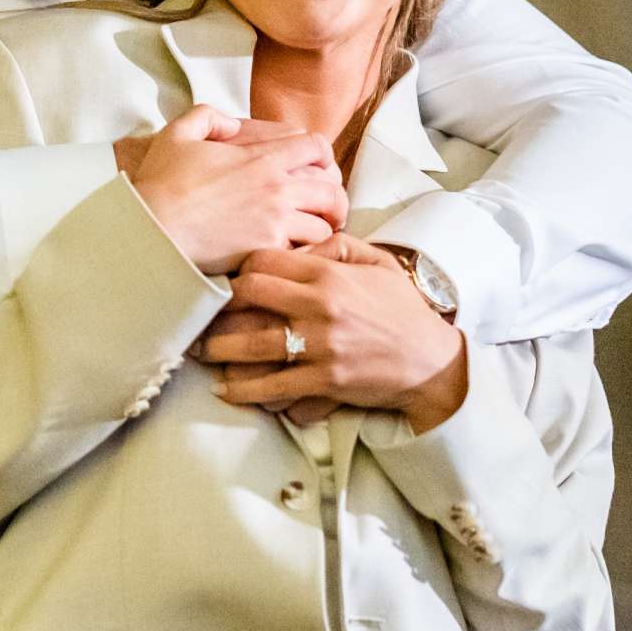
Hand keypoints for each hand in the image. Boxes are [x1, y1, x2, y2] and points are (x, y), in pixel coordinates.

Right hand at [125, 106, 347, 275]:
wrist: (153, 228)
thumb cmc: (161, 183)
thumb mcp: (178, 133)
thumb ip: (208, 116)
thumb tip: (233, 124)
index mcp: (261, 157)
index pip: (316, 146)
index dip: (323, 155)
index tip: (319, 168)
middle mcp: (276, 188)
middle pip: (332, 189)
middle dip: (335, 198)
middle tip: (328, 209)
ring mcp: (275, 221)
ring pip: (326, 225)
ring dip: (322, 228)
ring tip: (313, 234)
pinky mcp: (267, 249)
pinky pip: (305, 252)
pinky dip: (305, 253)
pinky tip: (295, 254)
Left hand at [206, 239, 468, 430]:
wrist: (431, 361)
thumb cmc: (402, 308)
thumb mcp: (378, 262)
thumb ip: (337, 245)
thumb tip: (301, 241)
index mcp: (330, 274)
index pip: (266, 260)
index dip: (240, 266)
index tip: (228, 276)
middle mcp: (320, 307)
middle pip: (251, 295)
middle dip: (221, 302)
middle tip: (202, 309)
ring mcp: (321, 346)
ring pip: (253, 343)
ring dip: (219, 348)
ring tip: (200, 349)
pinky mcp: (324, 381)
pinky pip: (274, 386)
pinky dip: (245, 390)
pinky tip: (225, 388)